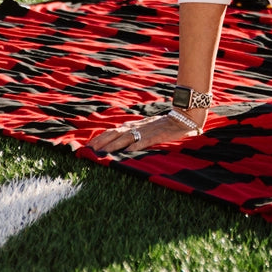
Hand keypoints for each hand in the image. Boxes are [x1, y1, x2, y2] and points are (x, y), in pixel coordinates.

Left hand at [89, 111, 203, 154]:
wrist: (184, 118)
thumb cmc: (164, 125)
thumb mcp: (147, 127)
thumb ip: (134, 133)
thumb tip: (120, 143)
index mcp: (134, 125)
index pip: (113, 130)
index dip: (100, 138)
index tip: (88, 145)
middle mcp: (137, 127)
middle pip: (115, 133)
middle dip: (101, 142)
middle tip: (89, 150)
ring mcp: (146, 131)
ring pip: (126, 137)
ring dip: (113, 145)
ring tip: (102, 152)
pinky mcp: (157, 136)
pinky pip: (144, 141)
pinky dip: (134, 146)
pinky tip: (127, 152)